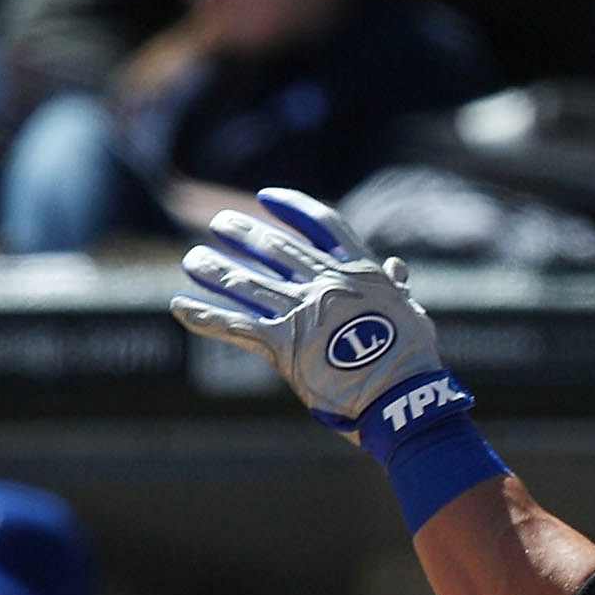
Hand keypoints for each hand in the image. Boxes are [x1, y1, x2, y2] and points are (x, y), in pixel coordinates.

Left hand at [171, 188, 445, 428]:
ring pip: (247, 282)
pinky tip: (179, 306)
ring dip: (215, 269)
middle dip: (242, 233)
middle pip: (273, 247)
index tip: (266, 197)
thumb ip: (397, 290)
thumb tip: (397, 268)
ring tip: (194, 259)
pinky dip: (205, 316)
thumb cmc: (415, 362)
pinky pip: (235, 327)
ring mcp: (300, 313)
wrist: (402, 398)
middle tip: (219, 224)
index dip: (291, 207)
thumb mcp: (413, 316)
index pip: (321, 224)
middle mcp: (323, 285)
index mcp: (357, 273)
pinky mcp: (282, 345)